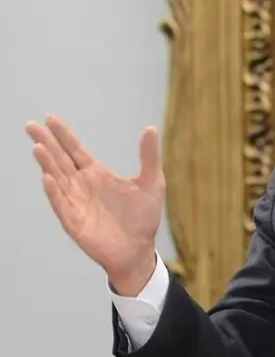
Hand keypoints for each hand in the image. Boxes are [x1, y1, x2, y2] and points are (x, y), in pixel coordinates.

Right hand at [25, 114, 163, 295]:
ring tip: (39, 147)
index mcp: (98, 174)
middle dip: (46, 142)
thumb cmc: (143, 217)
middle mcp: (82, 185)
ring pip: (57, 178)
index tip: (50, 118)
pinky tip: (47, 178)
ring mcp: (76, 202)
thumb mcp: (152, 182)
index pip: (76, 150)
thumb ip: (149, 156)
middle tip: (31, 125)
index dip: (64, 135)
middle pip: (60, 159)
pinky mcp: (74, 221)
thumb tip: (151, 128)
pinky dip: (54, 191)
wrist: (138, 249)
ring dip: (47, 163)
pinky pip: (61, 204)